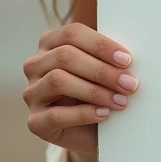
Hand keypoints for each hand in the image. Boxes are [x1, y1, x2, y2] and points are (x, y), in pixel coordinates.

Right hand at [22, 23, 137, 155]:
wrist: (92, 128)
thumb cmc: (99, 89)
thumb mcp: (103, 67)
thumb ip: (107, 57)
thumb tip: (126, 57)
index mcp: (50, 42)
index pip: (72, 34)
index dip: (101, 45)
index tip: (126, 60)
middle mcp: (35, 65)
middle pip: (65, 56)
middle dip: (102, 70)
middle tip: (129, 83)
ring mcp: (31, 93)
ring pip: (57, 81)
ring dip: (95, 91)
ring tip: (120, 100)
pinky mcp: (34, 122)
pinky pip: (55, 115)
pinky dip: (84, 114)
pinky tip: (103, 114)